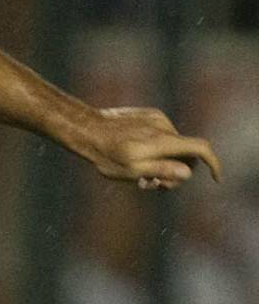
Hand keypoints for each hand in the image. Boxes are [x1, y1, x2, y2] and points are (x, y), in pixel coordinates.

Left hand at [78, 106, 221, 187]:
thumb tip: (188, 173)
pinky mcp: (148, 116)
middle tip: (154, 187)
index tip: (216, 178)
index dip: (213, 164)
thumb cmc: (107, 155)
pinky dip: (156, 151)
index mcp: (164, 141)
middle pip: (186, 153)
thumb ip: (162, 170)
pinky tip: (136, 160)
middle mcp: (165, 126)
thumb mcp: (133, 170)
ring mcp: (156, 119)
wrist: (87, 129)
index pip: (200, 149)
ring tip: (140, 178)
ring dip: (163, 164)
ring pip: (172, 146)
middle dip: (176, 172)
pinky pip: (162, 136)